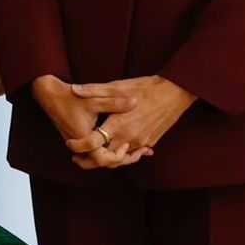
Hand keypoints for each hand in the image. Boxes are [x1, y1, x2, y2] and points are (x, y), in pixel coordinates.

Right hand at [30, 75, 147, 171]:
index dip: (118, 156)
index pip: (103, 159)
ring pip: (100, 159)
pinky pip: (96, 152)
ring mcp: (79, 144)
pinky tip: (124, 143)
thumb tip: (134, 102)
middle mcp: (81, 145)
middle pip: (104, 163)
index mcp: (84, 138)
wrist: (49, 95)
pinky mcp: (79, 141)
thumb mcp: (93, 99)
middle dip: (123, 159)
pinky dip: (110, 150)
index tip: (127, 145)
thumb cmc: (69, 97)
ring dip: (117, 156)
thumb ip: (114, 102)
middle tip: (141, 152)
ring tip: (138, 150)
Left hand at [63, 76, 195, 167]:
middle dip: (90, 159)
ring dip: (106, 158)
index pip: (94, 145)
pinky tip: (114, 148)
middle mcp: (129, 138)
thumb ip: (94, 90)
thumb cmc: (145, 88)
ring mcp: (141, 142)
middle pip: (105, 158)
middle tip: (76, 156)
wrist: (174, 93)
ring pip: (119, 158)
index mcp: (118, 125)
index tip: (70, 144)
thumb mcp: (117, 86)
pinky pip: (133, 154)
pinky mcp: (150, 143)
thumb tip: (73, 89)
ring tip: (93, 154)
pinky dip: (122, 154)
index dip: (79, 147)